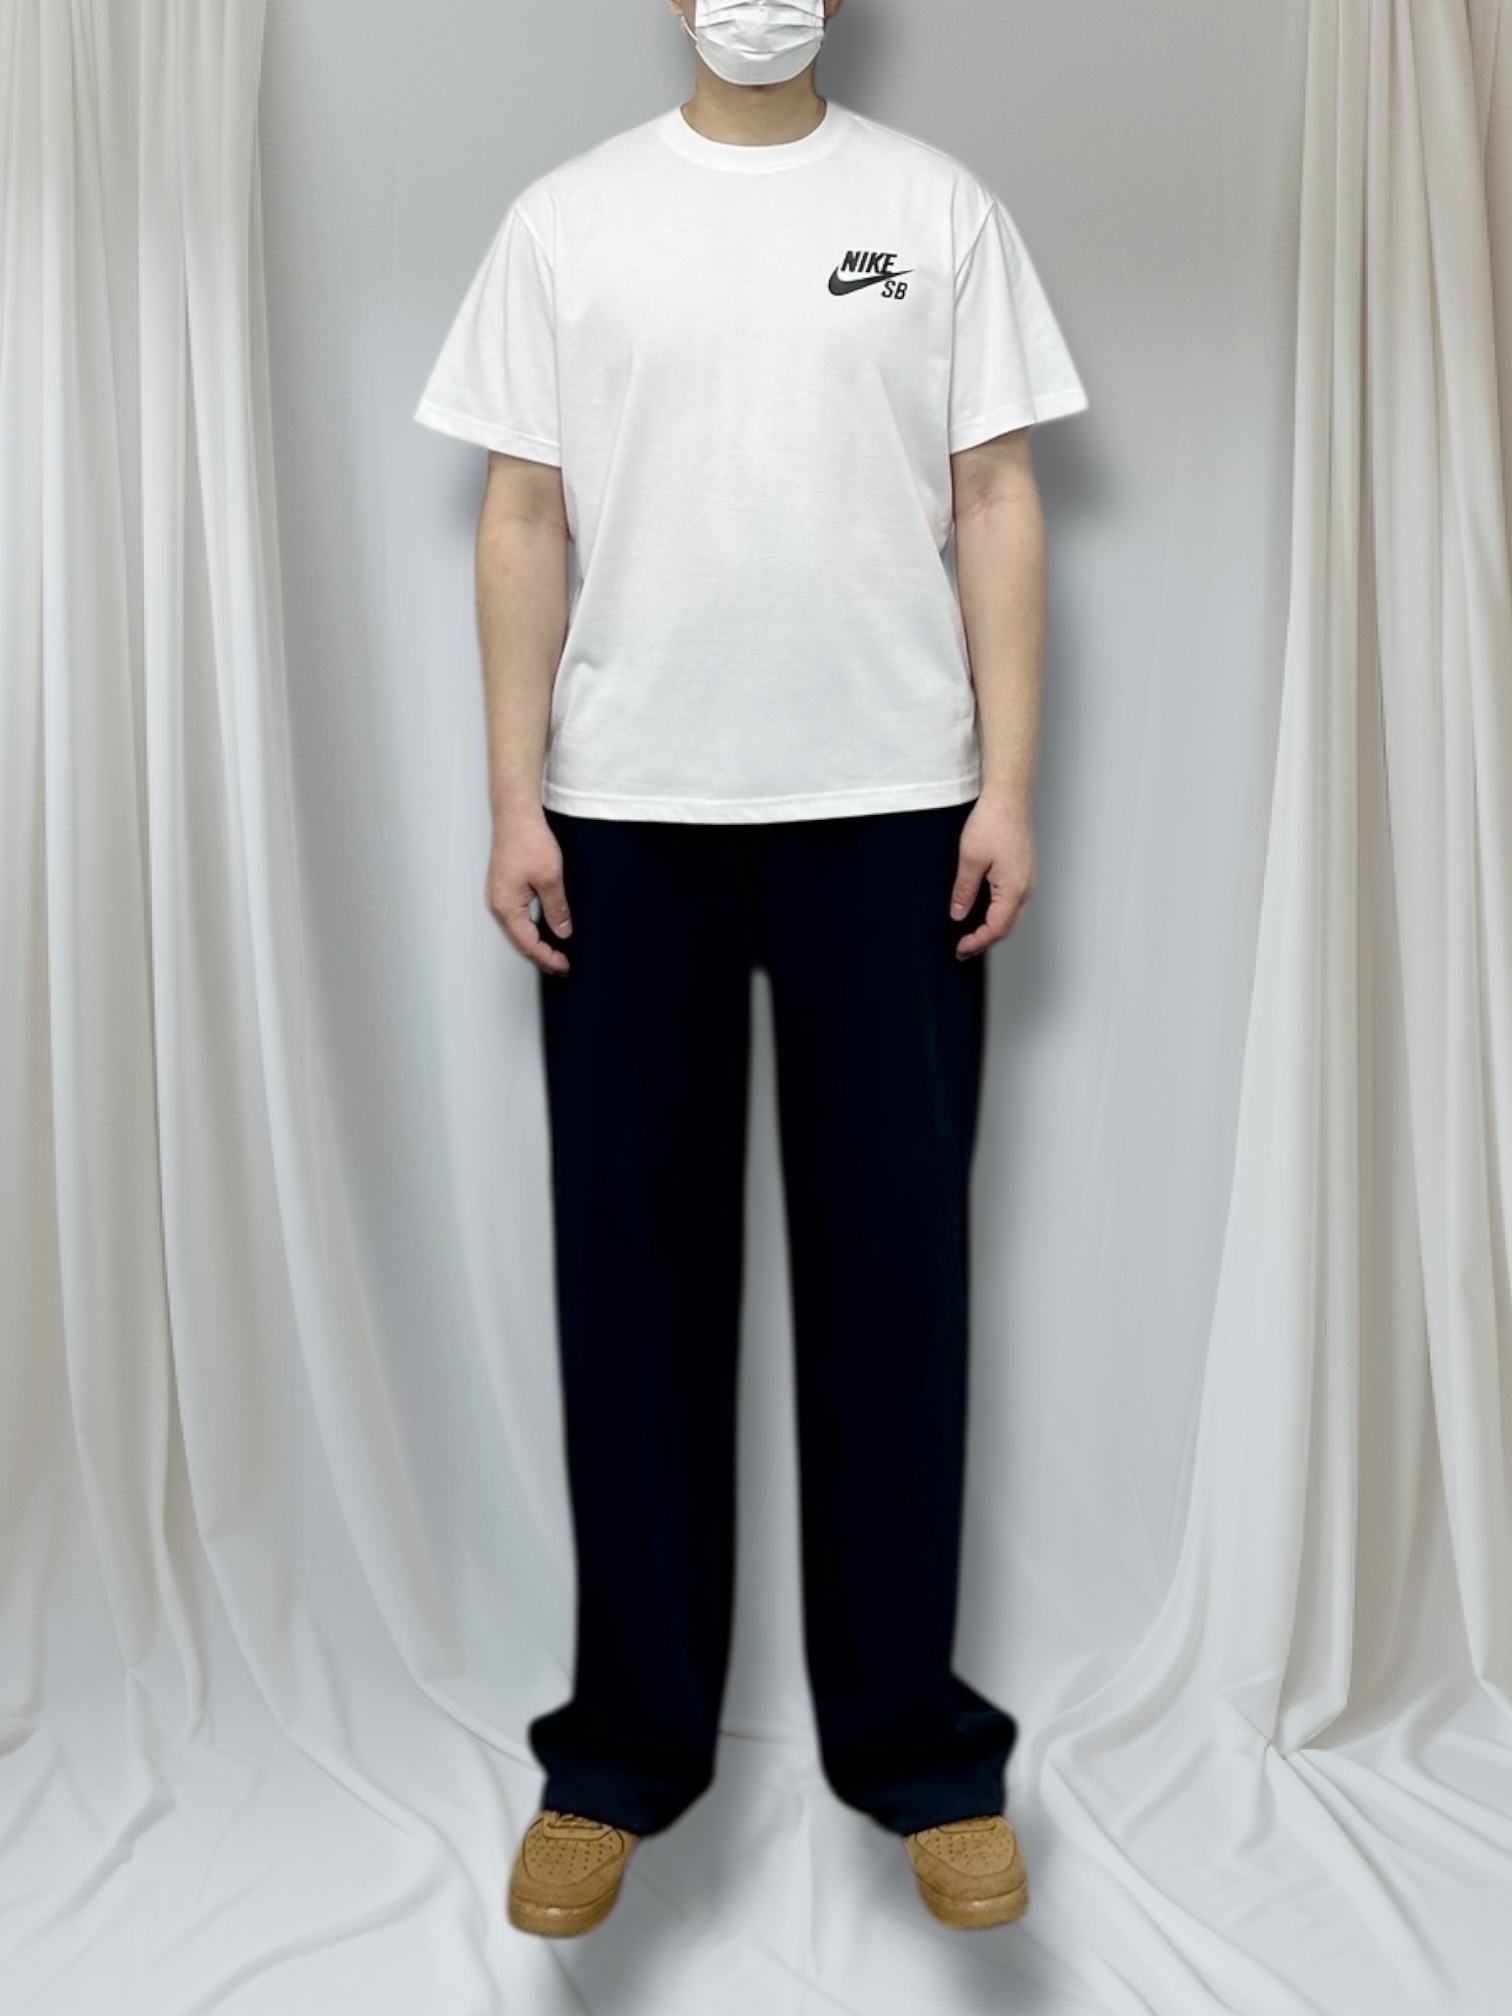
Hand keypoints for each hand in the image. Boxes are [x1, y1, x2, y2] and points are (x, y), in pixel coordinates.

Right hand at [486, 808, 572, 975]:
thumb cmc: (528, 841)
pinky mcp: (503, 888)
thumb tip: (562, 932)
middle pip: (519, 941)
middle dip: (541, 956)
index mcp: (506, 907)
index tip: (564, 966)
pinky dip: (529, 929)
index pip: (528, 944)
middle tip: (561, 967)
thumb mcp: (551, 879)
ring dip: (535, 943)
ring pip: (516, 930)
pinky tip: (542, 930)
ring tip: (554, 954)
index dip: (548, 957)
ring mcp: (498, 896)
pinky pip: (515, 917)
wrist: (516, 815)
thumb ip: (556, 909)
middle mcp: (497, 904)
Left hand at [949, 797, 1033, 958]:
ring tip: (972, 935)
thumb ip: (964, 891)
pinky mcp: (1023, 870)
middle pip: (1007, 926)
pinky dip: (998, 913)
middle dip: (985, 940)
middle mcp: (1025, 887)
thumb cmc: (993, 822)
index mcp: (1014, 889)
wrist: (1009, 797)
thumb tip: (958, 914)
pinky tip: (984, 911)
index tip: (960, 948)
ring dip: (992, 928)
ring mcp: (1027, 879)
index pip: (996, 928)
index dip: (977, 942)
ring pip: (1012, 914)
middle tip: (964, 948)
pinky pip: (1013, 901)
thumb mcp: (970, 859)